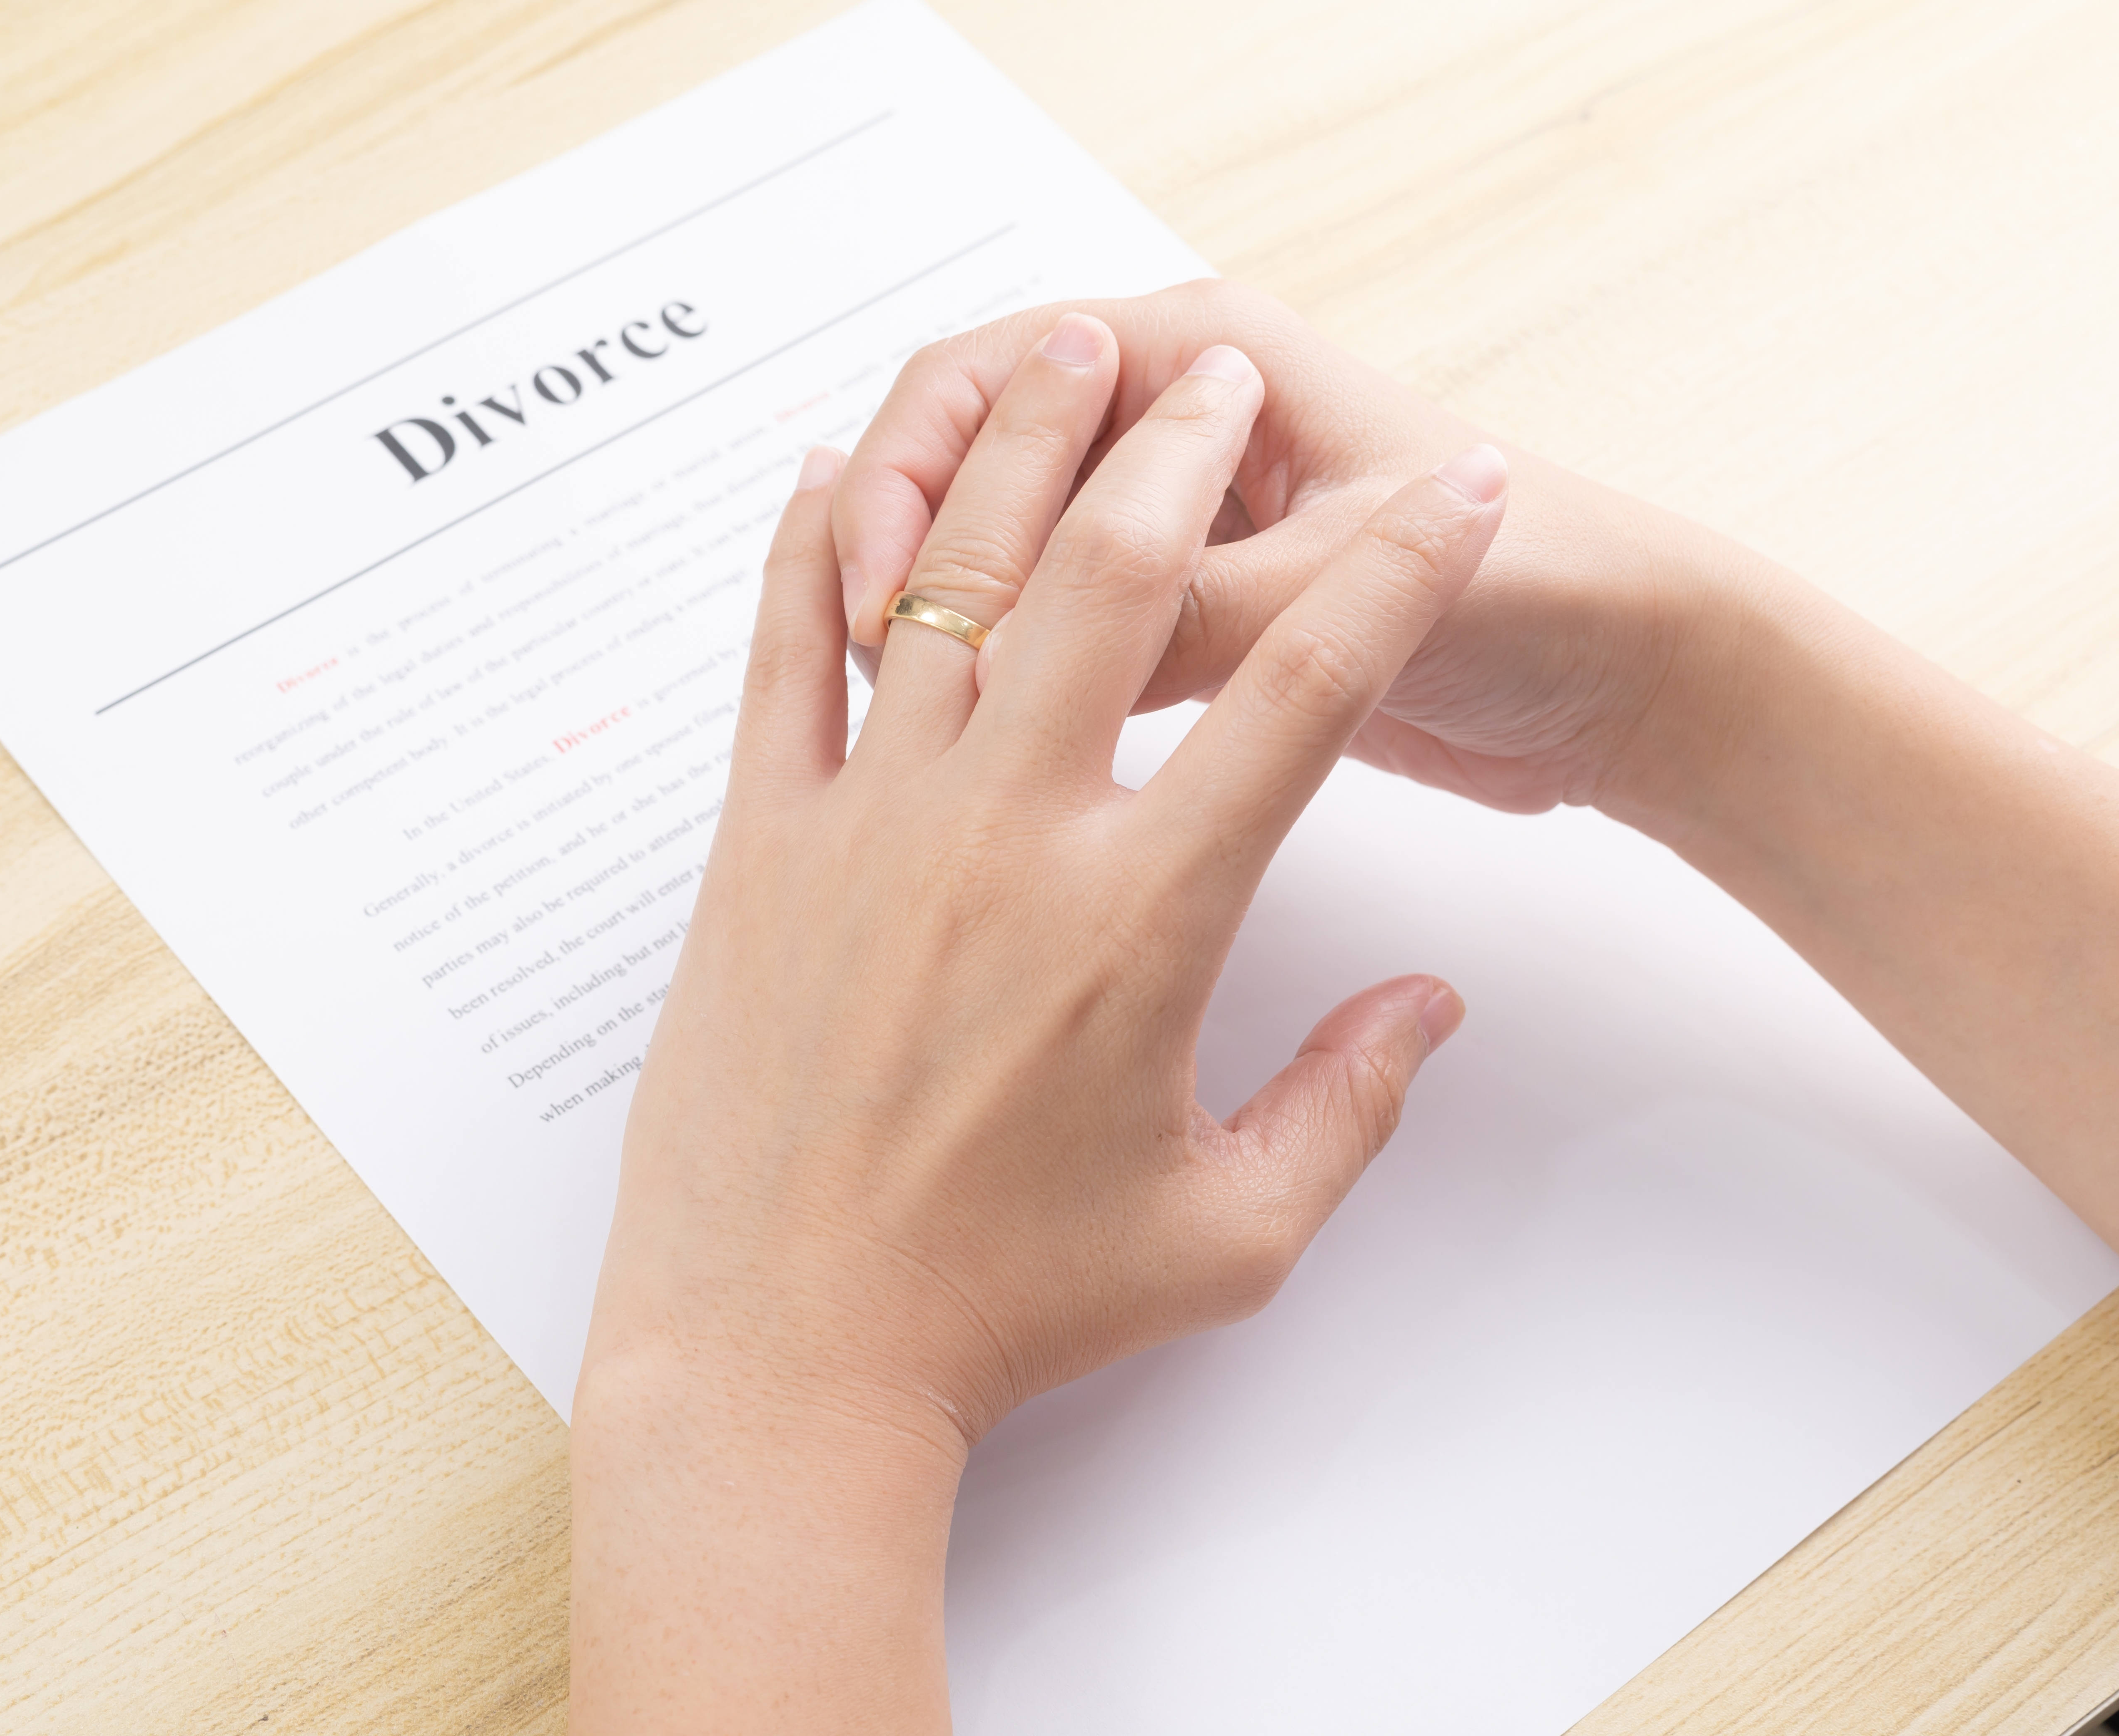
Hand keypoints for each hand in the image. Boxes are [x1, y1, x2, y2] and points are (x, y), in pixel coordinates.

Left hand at [570, 313, 1505, 1732]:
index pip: (1302, 697)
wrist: (787, 1360)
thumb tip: (1433, 1001)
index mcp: (1139, 923)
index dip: (1399, 578)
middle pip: (1115, 578)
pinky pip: (779, 657)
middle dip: (1188, 452)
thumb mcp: (1226, 1236)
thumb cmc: (1003, 1312)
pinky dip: (804, 549)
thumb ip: (1349, 1103)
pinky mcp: (755, 850)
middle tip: (1231, 378)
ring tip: (1068, 354)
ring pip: (947, 580)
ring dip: (1017, 449)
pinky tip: (828, 467)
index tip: (1459, 498)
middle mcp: (1004, 841)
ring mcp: (864, 828)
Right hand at [833, 278, 1764, 818]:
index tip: (888, 588)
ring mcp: (1176, 518)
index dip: (914, 473)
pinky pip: (1050, 629)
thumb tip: (1037, 674)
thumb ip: (1183, 618)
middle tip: (869, 659)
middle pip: (968, 453)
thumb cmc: (1539, 584)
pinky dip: (996, 670)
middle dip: (900, 543)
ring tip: (895, 718)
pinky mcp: (1186, 610)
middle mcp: (1177, 420)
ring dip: (936, 617)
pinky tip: (957, 738)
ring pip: (998, 548)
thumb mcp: (1335, 593)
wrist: (1630, 674)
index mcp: (1205, 357)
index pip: (989, 374)